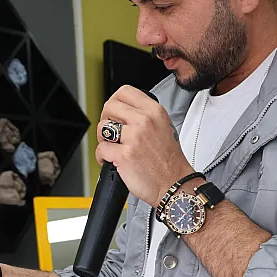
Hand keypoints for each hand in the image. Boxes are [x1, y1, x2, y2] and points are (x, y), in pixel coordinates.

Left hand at [95, 85, 193, 206]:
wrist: (175, 185)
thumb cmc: (169, 161)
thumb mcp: (164, 127)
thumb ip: (144, 116)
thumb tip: (122, 111)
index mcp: (155, 111)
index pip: (125, 91)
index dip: (114, 101)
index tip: (114, 112)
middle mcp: (145, 121)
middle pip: (109, 107)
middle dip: (105, 120)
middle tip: (111, 133)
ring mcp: (134, 138)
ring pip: (102, 128)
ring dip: (103, 139)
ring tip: (112, 147)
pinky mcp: (124, 155)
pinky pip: (100, 150)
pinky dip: (102, 158)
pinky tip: (112, 161)